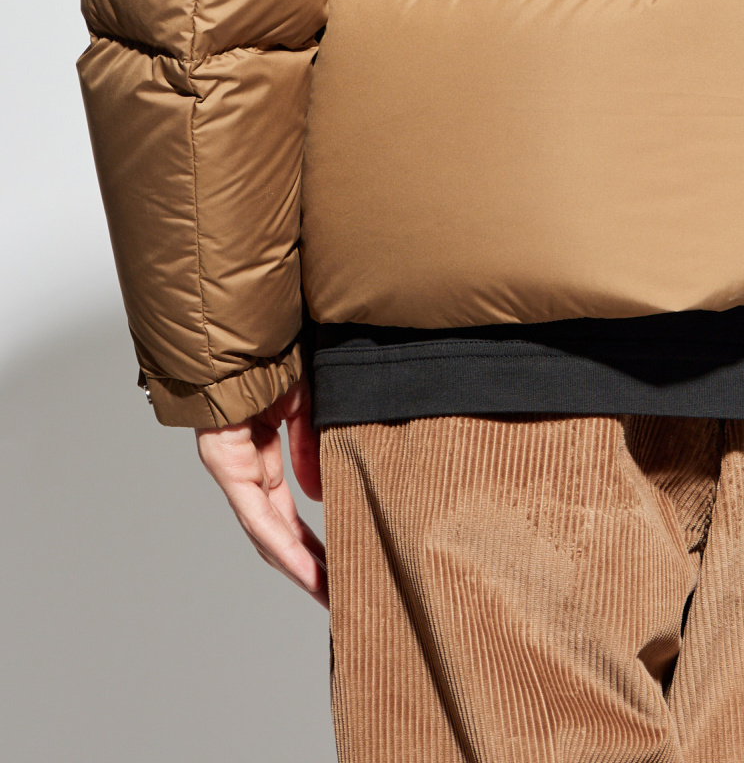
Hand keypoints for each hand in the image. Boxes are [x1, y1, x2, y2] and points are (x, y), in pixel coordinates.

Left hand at [196, 373, 327, 606]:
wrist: (243, 330)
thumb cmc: (273, 355)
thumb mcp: (306, 404)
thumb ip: (311, 448)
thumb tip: (318, 495)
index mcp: (260, 453)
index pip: (284, 509)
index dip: (311, 540)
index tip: (337, 564)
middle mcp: (243, 468)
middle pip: (275, 529)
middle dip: (307, 564)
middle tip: (336, 593)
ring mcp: (232, 470)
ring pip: (266, 531)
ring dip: (298, 565)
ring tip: (327, 593)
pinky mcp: (226, 466)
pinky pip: (257, 514)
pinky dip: (283, 544)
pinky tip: (306, 569)